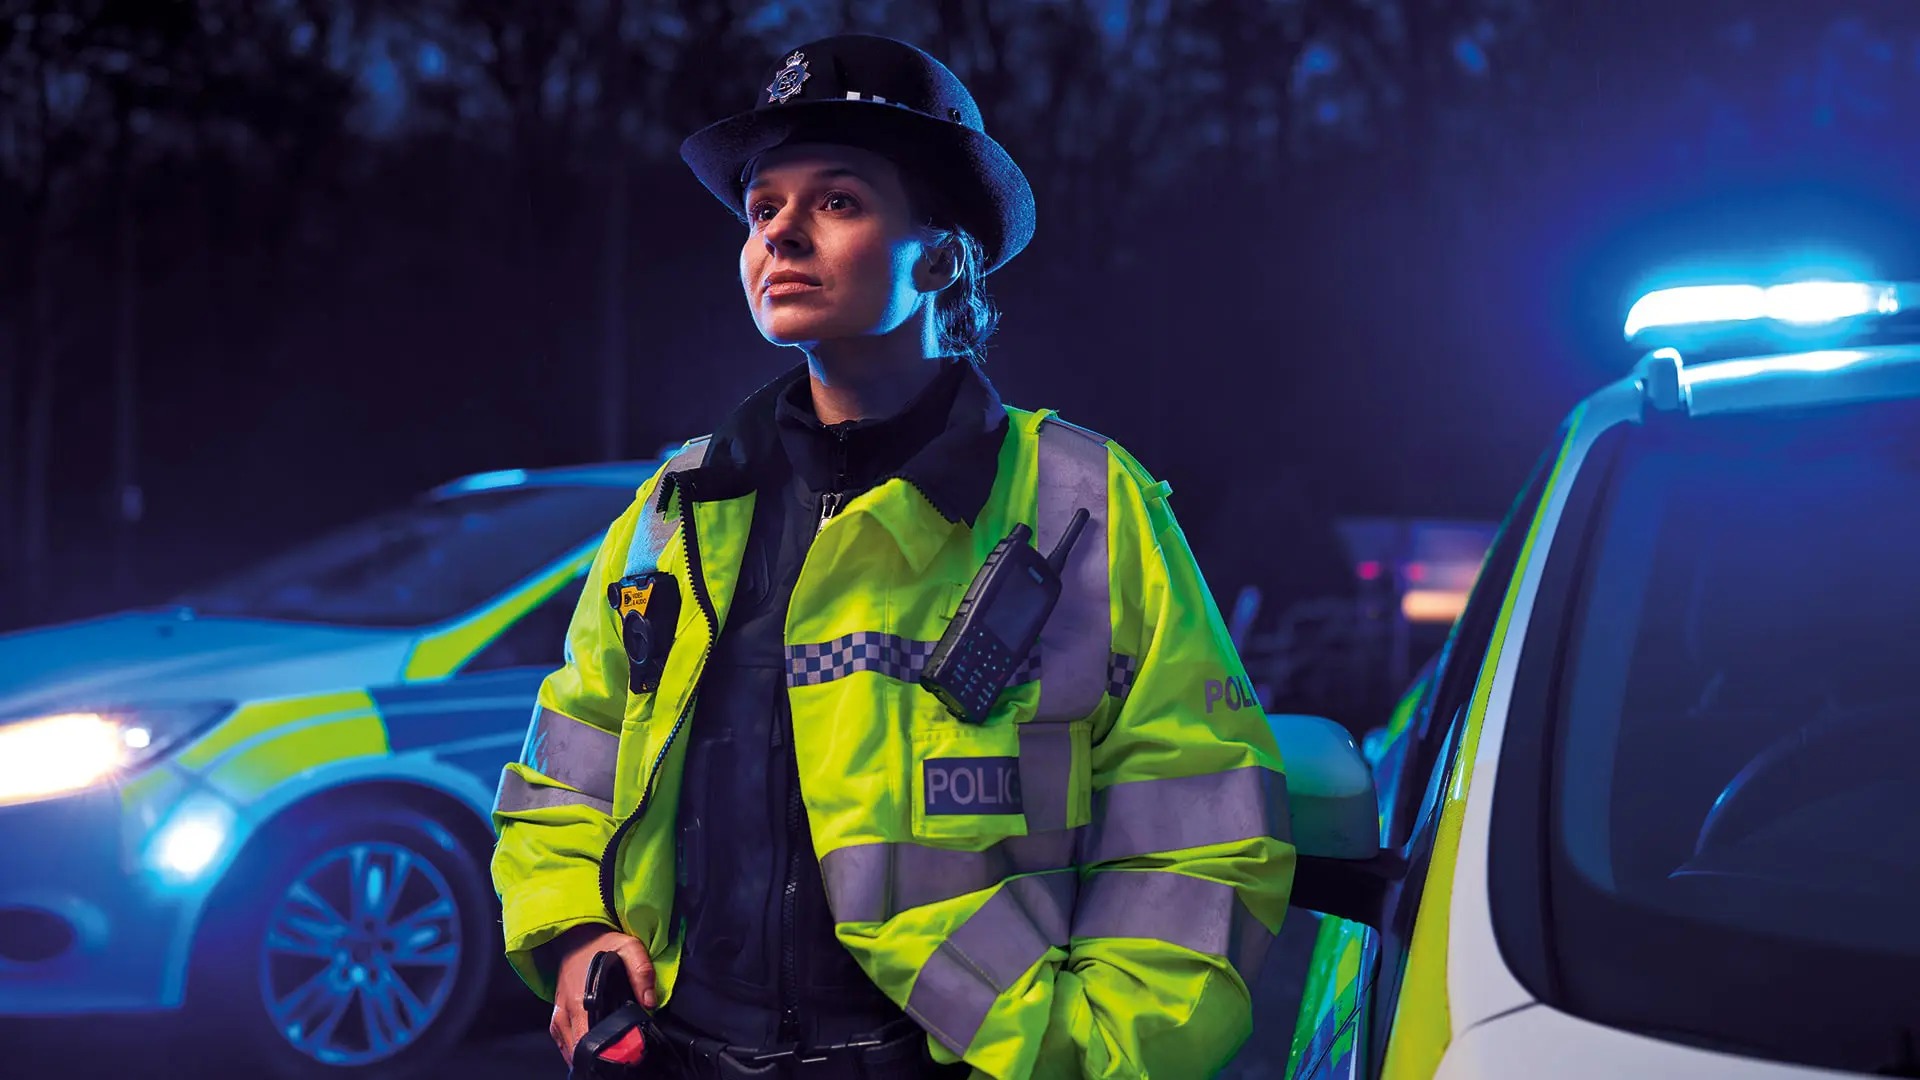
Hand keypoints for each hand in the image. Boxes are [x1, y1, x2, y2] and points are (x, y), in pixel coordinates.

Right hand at [549, 925, 657, 1064]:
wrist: (575, 937)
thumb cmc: (602, 944)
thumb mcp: (629, 947)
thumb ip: (642, 972)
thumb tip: (650, 1002)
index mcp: (582, 1000)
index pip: (589, 1041)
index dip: (607, 1051)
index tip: (623, 1052)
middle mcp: (566, 1011)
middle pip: (579, 1048)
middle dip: (598, 1055)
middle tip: (619, 1053)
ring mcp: (559, 1015)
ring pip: (569, 1048)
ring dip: (586, 1053)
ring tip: (606, 1053)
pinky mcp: (556, 1016)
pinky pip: (562, 1042)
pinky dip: (574, 1048)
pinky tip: (590, 1049)